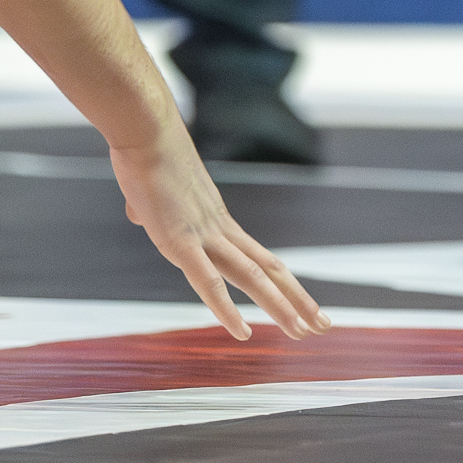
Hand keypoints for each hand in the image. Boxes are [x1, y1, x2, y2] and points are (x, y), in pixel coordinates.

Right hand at [108, 126, 331, 340]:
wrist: (146, 129)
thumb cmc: (145, 155)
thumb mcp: (153, 193)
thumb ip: (150, 208)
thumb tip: (139, 211)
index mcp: (219, 222)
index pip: (262, 258)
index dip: (285, 283)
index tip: (305, 305)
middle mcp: (221, 230)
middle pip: (270, 270)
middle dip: (298, 300)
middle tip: (324, 325)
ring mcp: (204, 236)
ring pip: (253, 278)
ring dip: (279, 307)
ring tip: (302, 332)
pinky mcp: (179, 241)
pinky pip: (208, 282)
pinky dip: (227, 309)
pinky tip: (243, 332)